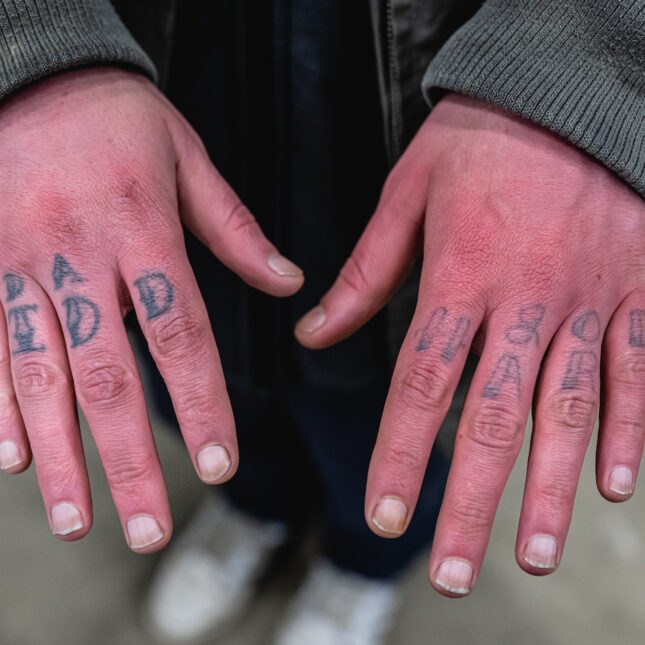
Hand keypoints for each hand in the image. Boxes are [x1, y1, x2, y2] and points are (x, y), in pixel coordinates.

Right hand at [0, 68, 302, 551]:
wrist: (31, 69)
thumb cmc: (119, 118)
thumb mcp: (188, 158)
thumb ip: (236, 229)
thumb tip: (289, 284)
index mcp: (142, 229)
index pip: (180, 333)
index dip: (203, 403)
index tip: (220, 464)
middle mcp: (80, 255)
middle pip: (111, 374)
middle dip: (130, 460)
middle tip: (149, 531)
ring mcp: (19, 263)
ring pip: (41, 373)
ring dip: (62, 454)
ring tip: (78, 520)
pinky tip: (12, 461)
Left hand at [296, 94, 644, 594]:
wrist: (568, 89)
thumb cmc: (483, 139)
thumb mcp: (407, 194)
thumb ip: (363, 272)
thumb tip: (314, 333)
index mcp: (462, 276)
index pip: (423, 385)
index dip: (402, 456)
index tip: (386, 515)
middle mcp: (527, 301)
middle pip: (495, 419)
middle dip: (472, 502)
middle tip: (455, 571)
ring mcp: (591, 300)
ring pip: (571, 411)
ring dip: (550, 490)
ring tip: (531, 553)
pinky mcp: (640, 290)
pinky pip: (640, 371)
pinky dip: (631, 430)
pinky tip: (617, 485)